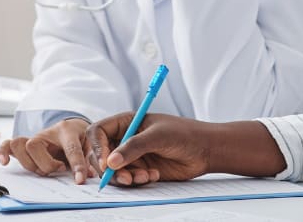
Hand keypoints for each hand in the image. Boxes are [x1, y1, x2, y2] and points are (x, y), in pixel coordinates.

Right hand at [0, 118, 95, 183]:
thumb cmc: (80, 138)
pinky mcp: (26, 145)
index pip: (70, 148)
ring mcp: (34, 138)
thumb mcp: (90, 146)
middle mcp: (47, 133)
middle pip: (34, 145)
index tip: (80, 180)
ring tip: (43, 170)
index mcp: (67, 130)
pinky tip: (5, 162)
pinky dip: (3, 152)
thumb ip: (90, 159)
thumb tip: (89, 176)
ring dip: (30, 163)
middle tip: (59, 169)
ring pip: (20, 146)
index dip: (76, 165)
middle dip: (45, 163)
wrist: (72, 128)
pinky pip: (7, 144)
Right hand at [86, 113, 285, 186]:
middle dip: (110, 168)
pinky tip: (153, 176)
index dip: (97, 147)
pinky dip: (136, 181)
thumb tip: (110, 162)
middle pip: (102, 155)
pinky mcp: (141, 169)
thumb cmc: (183, 134)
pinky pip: (128, 179)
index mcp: (126, 122)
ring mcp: (133, 155)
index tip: (105, 162)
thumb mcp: (157, 136)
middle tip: (124, 177)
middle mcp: (126, 138)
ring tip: (143, 177)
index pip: (99, 132)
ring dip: (125, 177)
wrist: (205, 150)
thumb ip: (133, 148)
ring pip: (114, 170)